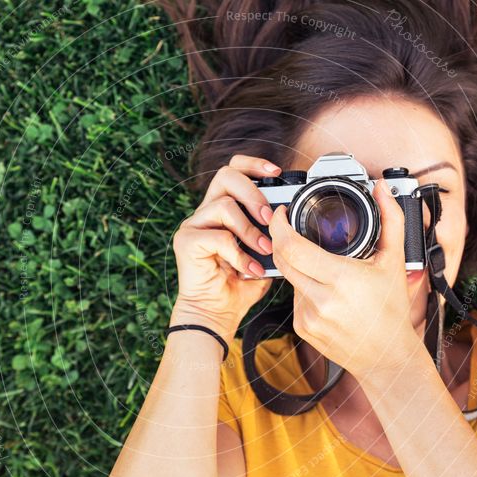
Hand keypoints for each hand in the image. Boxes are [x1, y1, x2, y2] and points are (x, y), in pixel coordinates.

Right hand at [170, 155, 278, 342]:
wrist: (217, 313)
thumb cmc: (240, 284)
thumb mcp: (265, 253)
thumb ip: (273, 232)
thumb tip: (290, 216)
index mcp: (224, 208)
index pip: (234, 170)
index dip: (254, 164)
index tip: (276, 172)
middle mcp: (206, 212)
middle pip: (226, 175)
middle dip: (253, 193)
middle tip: (268, 218)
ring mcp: (193, 225)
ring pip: (224, 205)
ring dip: (250, 230)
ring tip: (264, 251)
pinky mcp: (186, 241)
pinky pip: (218, 236)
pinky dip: (238, 253)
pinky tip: (248, 269)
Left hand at [267, 178, 422, 377]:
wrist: (387, 357)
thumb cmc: (392, 310)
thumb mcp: (394, 261)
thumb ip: (391, 220)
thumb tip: (382, 189)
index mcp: (341, 279)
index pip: (292, 247)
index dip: (279, 226)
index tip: (282, 213)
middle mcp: (320, 300)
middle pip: (282, 259)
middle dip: (280, 239)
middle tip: (289, 226)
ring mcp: (307, 317)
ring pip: (288, 278)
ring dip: (297, 266)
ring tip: (323, 267)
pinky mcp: (302, 329)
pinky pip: (294, 298)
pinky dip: (304, 288)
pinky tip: (325, 292)